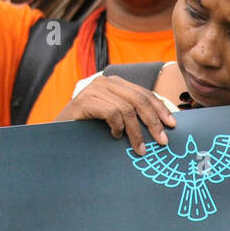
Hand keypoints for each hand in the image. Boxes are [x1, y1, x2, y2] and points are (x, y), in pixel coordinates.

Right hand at [55, 76, 175, 154]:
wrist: (57, 131)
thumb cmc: (87, 126)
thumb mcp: (113, 117)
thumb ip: (130, 114)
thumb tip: (160, 125)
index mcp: (115, 83)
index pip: (144, 93)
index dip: (160, 108)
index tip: (172, 125)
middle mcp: (106, 82)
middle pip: (139, 99)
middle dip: (153, 122)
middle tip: (162, 140)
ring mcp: (94, 89)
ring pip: (127, 109)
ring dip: (136, 132)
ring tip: (139, 148)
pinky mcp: (85, 100)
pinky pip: (112, 113)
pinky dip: (117, 127)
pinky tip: (115, 136)